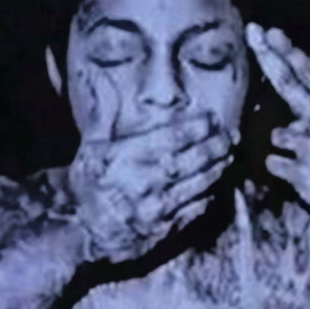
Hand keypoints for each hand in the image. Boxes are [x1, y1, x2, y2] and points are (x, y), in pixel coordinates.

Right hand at [67, 68, 233, 263]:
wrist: (79, 229)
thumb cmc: (87, 185)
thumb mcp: (92, 148)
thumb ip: (106, 117)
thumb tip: (101, 79)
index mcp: (128, 157)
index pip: (171, 138)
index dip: (196, 128)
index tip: (212, 119)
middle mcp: (145, 181)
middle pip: (190, 160)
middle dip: (214, 147)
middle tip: (230, 137)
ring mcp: (156, 208)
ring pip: (196, 185)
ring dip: (216, 170)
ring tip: (228, 157)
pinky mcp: (162, 229)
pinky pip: (192, 210)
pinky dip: (206, 197)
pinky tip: (214, 186)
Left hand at [246, 22, 309, 231]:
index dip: (290, 51)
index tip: (271, 32)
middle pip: (287, 85)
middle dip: (268, 57)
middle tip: (252, 35)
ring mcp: (307, 149)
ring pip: (277, 133)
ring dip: (287, 142)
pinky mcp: (297, 175)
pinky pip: (274, 162)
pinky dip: (282, 167)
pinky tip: (300, 174)